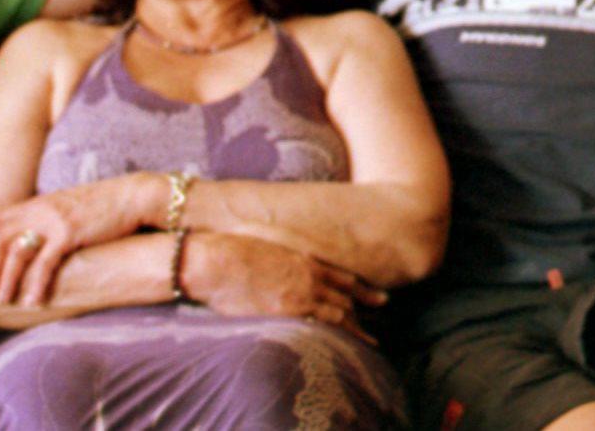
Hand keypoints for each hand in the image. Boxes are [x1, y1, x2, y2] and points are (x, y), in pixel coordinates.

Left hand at [0, 174, 159, 306]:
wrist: (131, 196)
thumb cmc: (103, 205)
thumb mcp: (68, 206)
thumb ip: (48, 217)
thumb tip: (35, 234)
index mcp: (38, 203)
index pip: (0, 218)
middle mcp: (40, 209)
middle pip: (1, 238)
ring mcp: (53, 221)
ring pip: (18, 252)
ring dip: (6, 279)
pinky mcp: (69, 234)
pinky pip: (45, 263)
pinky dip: (35, 284)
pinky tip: (31, 302)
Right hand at [183, 233, 384, 337]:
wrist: (214, 261)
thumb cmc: (229, 252)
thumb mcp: (263, 249)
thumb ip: (278, 259)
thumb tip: (277, 267)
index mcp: (301, 260)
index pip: (339, 276)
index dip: (359, 287)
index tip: (374, 295)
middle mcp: (307, 277)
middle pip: (344, 296)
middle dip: (364, 307)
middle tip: (380, 313)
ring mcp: (299, 295)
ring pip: (338, 313)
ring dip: (356, 327)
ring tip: (370, 340)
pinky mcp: (287, 312)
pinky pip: (320, 325)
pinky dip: (336, 335)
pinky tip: (346, 345)